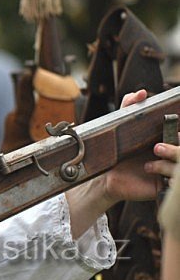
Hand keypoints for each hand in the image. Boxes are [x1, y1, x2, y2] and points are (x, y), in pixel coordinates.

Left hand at [66, 89, 177, 236]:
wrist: (106, 175)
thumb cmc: (117, 150)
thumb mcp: (121, 126)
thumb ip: (130, 106)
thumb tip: (141, 93)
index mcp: (169, 139)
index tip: (178, 132)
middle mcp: (174, 156)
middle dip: (178, 147)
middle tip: (163, 144)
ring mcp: (171, 172)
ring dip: (170, 161)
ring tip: (151, 159)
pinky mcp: (165, 186)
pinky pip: (176, 183)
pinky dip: (167, 175)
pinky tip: (149, 169)